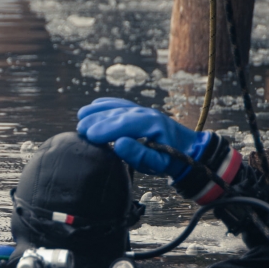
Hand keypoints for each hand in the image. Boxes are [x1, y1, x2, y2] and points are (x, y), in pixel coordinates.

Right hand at [77, 98, 209, 178]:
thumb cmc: (171, 160)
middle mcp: (147, 113)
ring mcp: (143, 110)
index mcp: (152, 125)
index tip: (89, 135)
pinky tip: (94, 105)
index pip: (125, 123)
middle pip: (118, 113)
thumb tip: (118, 144)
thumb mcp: (157, 163)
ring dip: (98, 111)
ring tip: (81, 117)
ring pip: (118, 107)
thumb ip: (138, 155)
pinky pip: (121, 104)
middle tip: (80, 130)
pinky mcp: (140, 112)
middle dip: (97, 120)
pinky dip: (107, 104)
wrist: (189, 149)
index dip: (106, 128)